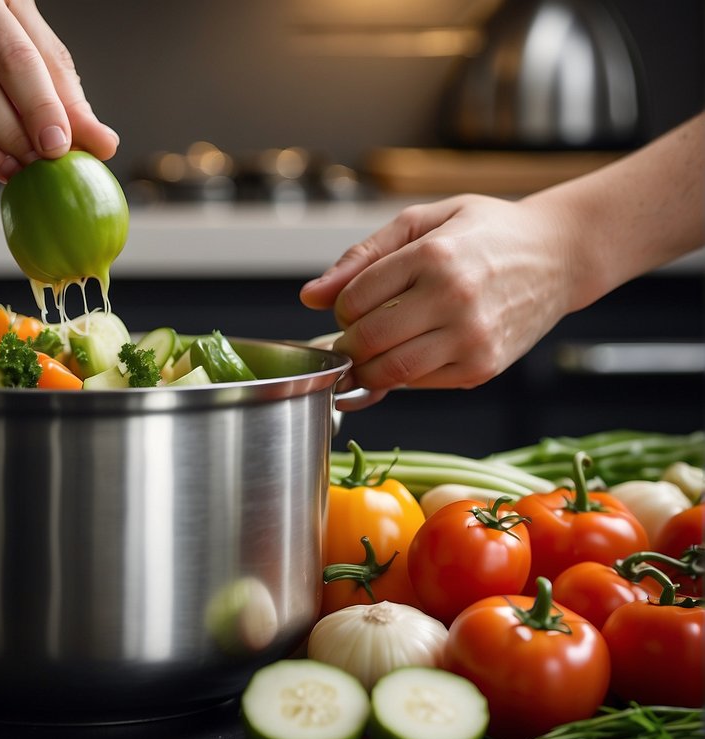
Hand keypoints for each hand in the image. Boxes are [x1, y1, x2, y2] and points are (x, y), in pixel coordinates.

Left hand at [300, 194, 579, 409]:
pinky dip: (402, 374)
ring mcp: (470, 339)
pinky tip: (414, 349)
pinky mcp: (481, 368)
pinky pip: (418, 384)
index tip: (352, 304)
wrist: (560, 256)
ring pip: (388, 371)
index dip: (341, 307)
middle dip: (348, 342)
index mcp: (434, 256)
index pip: (353, 299)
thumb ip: (361, 256)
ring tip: (377, 347)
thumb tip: (310, 297)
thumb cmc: (485, 233)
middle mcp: (453, 299)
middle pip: (366, 341)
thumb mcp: (423, 222)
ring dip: (368, 367)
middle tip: (357, 332)